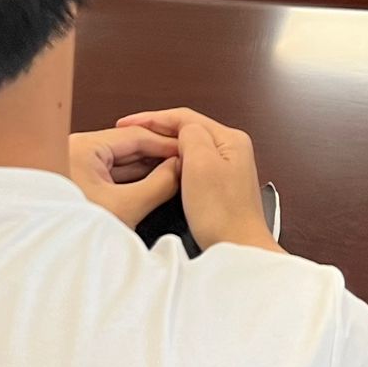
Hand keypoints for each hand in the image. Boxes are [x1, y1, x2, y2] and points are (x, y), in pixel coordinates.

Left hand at [68, 125, 181, 225]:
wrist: (41, 260)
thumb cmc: (72, 231)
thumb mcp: (124, 208)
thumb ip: (157, 185)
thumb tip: (179, 170)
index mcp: (83, 147)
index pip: (135, 135)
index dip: (166, 143)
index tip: (189, 148)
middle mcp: (76, 151)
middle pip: (128, 146)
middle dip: (158, 155)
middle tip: (187, 162)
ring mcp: (76, 168)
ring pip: (120, 163)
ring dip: (146, 169)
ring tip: (174, 175)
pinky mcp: (77, 186)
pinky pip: (111, 177)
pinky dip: (132, 181)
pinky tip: (151, 187)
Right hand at [114, 107, 275, 251]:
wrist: (239, 249)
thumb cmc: (223, 214)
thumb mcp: (201, 164)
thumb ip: (190, 136)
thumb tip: (181, 129)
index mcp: (230, 139)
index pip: (185, 117)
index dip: (153, 118)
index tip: (128, 123)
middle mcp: (232, 149)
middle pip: (187, 129)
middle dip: (157, 130)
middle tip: (130, 133)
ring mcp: (227, 167)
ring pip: (189, 147)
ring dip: (164, 146)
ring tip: (140, 148)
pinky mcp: (221, 185)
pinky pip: (193, 164)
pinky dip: (174, 163)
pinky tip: (161, 169)